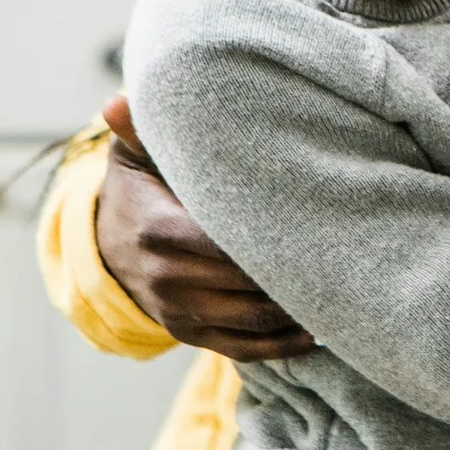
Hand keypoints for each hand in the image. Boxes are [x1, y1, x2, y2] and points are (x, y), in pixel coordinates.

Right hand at [94, 95, 314, 361]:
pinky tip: (316, 328)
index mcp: (158, 230)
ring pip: (254, 319)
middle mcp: (166, 278)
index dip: (275, 237)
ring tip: (340, 285)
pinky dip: (284, 344)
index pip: (227, 242)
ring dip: (299, 308)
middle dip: (297, 271)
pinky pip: (244, 349)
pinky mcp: (190, 334)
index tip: (319, 220)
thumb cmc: (139, 188)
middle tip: (343, 251)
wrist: (106, 244)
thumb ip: (141, 130)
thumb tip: (117, 101)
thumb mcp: (136, 156)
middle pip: (249, 283)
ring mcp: (178, 312)